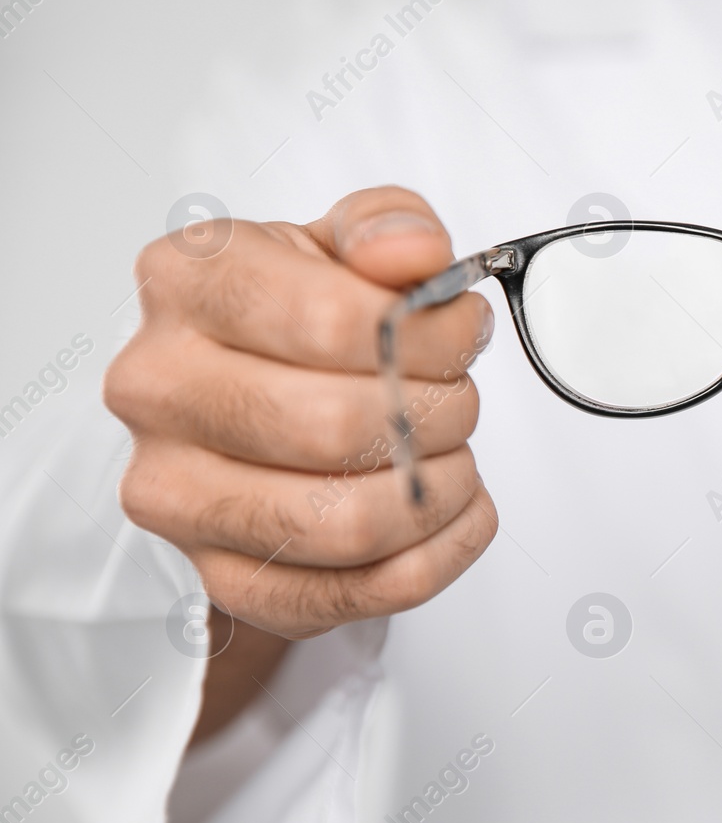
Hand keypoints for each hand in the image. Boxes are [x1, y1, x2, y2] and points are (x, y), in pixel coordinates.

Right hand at [106, 187, 498, 648]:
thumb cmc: (298, 321)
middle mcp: (159, 388)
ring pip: (341, 522)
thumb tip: (413, 252)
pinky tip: (454, 516)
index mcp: (187, 283)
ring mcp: (177, 493)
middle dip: (436, 415)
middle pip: (334, 426)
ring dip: (435, 493)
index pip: (329, 320)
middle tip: (459, 401)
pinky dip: (432, 559)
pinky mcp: (220, 576)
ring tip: (454, 458)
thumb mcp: (342, 246)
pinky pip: (347, 595)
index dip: (427, 334)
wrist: (248, 405)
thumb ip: (386, 228)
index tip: (462, 331)